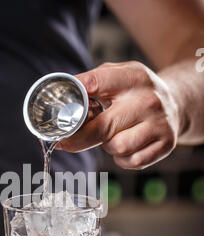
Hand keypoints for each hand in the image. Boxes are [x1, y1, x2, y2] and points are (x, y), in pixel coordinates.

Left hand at [56, 61, 179, 169]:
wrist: (176, 103)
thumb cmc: (137, 92)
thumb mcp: (119, 74)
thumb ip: (93, 82)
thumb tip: (63, 101)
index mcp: (133, 77)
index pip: (96, 84)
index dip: (74, 100)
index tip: (59, 114)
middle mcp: (148, 99)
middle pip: (103, 127)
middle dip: (79, 138)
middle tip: (66, 142)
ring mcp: (159, 122)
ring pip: (117, 147)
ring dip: (108, 146)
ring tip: (113, 136)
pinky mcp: (166, 143)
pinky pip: (132, 161)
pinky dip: (124, 159)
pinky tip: (127, 147)